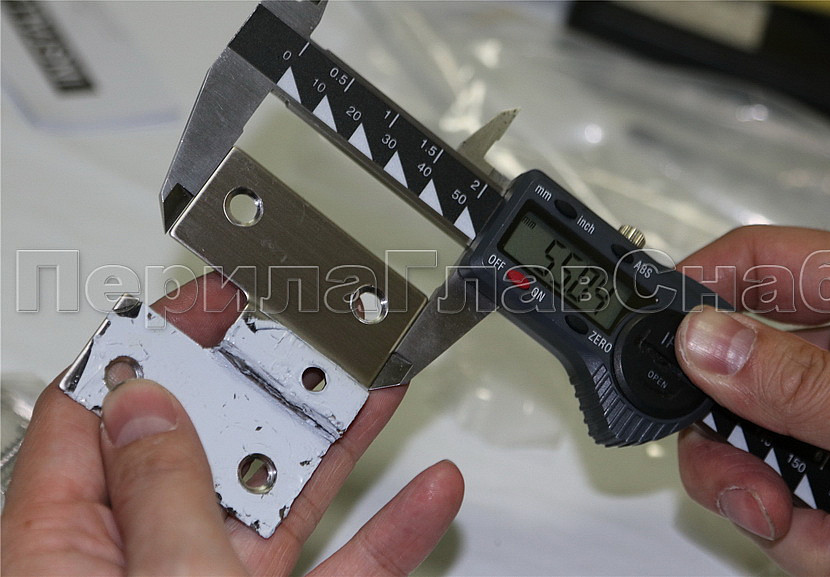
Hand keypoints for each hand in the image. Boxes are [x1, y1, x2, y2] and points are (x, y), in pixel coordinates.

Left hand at [1, 273, 463, 575]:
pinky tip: (430, 495)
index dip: (159, 339)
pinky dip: (389, 533)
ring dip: (338, 442)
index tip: (215, 294)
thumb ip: (161, 485)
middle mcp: (137, 562)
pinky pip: (341, 566)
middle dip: (264, 378)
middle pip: (204, 440)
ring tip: (380, 383)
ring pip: (281, 496)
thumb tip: (155, 401)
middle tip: (309, 325)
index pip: (101, 406)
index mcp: (68, 546)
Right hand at [674, 226, 829, 574]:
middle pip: (729, 368)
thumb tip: (702, 343)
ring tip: (806, 529)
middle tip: (728, 466)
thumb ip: (804, 384)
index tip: (646, 328)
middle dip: (721, 430)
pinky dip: (797, 536)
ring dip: (758, 496)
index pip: (756, 263)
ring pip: (744, 445)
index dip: (693, 286)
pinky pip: (780, 503)